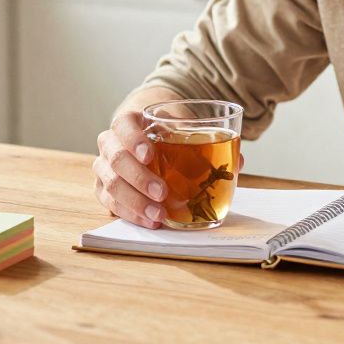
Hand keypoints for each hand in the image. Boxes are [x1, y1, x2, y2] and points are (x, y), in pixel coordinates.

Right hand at [93, 110, 247, 228]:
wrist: (147, 134)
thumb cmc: (167, 130)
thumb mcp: (183, 125)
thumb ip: (207, 138)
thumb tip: (239, 161)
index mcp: (128, 122)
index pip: (124, 127)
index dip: (134, 140)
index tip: (150, 154)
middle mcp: (110, 143)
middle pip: (115, 160)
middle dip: (140, 178)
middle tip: (163, 193)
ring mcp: (104, 168)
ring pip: (110, 185)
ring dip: (135, 202)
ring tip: (159, 215)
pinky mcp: (105, 189)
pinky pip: (111, 204)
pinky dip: (131, 214)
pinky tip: (150, 221)